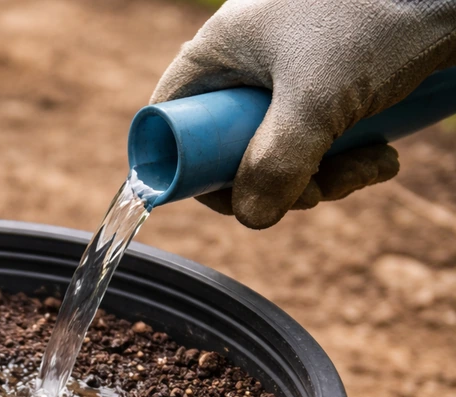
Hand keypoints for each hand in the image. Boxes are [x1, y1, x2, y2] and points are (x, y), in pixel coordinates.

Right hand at [152, 0, 455, 228]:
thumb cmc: (376, 14)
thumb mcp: (317, 97)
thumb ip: (276, 163)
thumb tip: (252, 218)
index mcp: (217, 53)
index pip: (172, 125)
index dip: (194, 170)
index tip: (236, 196)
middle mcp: (245, 63)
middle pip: (231, 149)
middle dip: (277, 182)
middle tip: (317, 192)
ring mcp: (288, 74)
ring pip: (280, 152)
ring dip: (324, 178)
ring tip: (369, 169)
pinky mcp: (330, 84)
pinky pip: (317, 140)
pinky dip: (346, 160)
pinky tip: (383, 157)